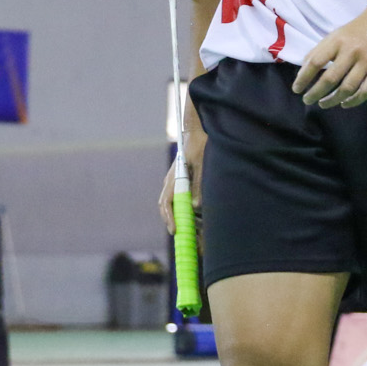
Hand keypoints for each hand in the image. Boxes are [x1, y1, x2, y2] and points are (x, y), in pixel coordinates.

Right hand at [158, 99, 205, 233]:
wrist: (194, 131)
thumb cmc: (199, 146)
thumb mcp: (202, 165)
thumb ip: (198, 184)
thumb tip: (195, 205)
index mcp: (174, 178)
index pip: (166, 202)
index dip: (170, 217)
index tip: (174, 229)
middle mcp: (170, 181)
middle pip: (164, 205)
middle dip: (170, 220)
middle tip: (178, 233)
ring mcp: (172, 180)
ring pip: (168, 202)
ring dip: (174, 215)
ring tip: (184, 227)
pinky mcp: (177, 180)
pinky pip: (174, 197)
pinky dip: (178, 207)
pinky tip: (188, 214)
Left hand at [293, 4, 366, 107]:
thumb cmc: (353, 31)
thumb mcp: (333, 36)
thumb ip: (318, 52)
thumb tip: (302, 73)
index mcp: (336, 41)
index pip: (316, 62)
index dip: (304, 77)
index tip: (296, 89)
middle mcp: (351, 51)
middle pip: (331, 78)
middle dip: (316, 92)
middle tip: (307, 100)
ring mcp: (366, 61)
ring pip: (348, 88)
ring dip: (333, 100)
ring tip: (322, 104)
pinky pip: (366, 90)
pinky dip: (354, 101)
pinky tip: (344, 104)